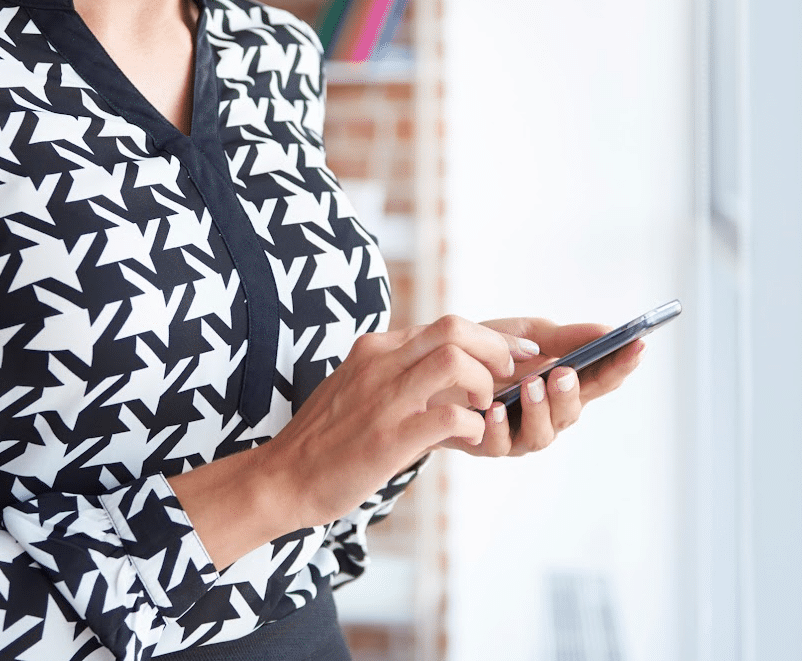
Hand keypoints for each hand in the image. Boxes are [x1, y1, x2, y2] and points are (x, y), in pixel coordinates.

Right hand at [258, 314, 533, 529]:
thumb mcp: (359, 387)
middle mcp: (380, 364)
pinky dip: (471, 424)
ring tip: (484, 407)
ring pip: (453, 361)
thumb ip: (397, 372)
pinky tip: (469, 437)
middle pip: (455, 329)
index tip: (518, 352)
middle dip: (497, 349)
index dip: (491, 337)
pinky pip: (448, 416)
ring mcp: (383, 400)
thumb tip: (449, 367)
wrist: (283, 477)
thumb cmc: (327, 438)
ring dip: (484, 384)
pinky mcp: (387, 438)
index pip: (445, 324)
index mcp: (376, 349)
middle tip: (512, 375)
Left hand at [450, 317, 646, 457]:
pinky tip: (496, 408)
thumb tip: (608, 330)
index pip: (601, 378)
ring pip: (543, 434)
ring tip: (532, 386)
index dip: (622, 364)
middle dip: (570, 393)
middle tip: (563, 373)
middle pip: (573, 411)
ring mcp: (519, 431)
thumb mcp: (525, 335)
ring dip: (540, 410)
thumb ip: (564, 337)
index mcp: (562, 384)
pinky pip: (499, 444)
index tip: (638, 345)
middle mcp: (547, 413)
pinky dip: (500, 427)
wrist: (434, 364)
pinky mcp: (487, 443)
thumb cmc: (484, 351)